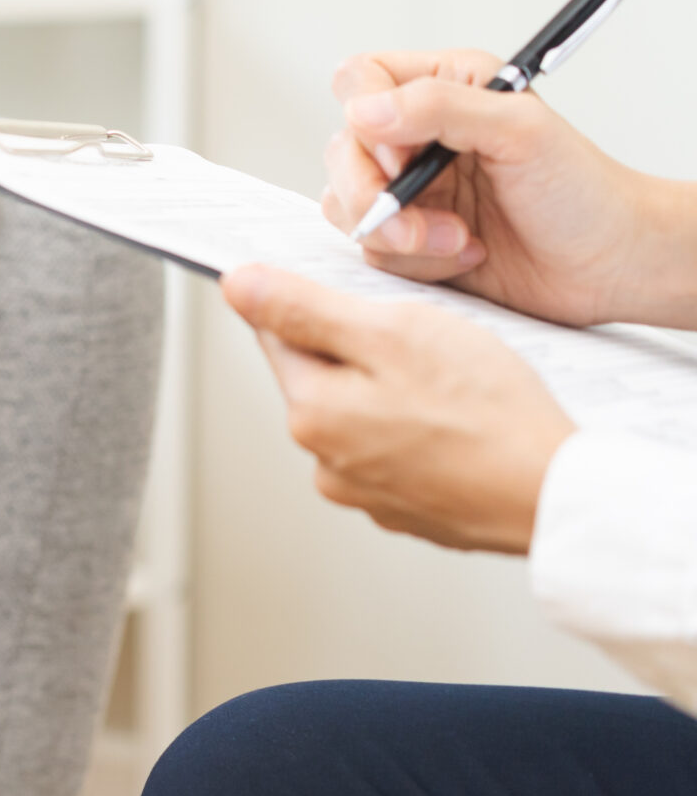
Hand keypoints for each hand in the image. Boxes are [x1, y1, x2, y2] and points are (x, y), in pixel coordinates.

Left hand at [222, 264, 574, 553]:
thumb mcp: (392, 333)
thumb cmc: (487, 411)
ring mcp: (368, 492)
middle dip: (364, 349)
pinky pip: (402, 450)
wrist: (558, 495)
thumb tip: (237, 286)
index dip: (314, 300)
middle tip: (425, 337)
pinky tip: (465, 420)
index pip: (280, 336)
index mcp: (311, 414)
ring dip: (396, 390)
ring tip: (454, 383)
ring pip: (366, 414)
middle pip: (324, 376)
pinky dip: (425, 430)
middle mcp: (325, 462)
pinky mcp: (410, 510)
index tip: (353, 291)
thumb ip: (305, 308)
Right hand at [322, 50, 693, 326]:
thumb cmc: (583, 191)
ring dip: (399, 235)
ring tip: (458, 240)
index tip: (404, 157)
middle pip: (340, 151)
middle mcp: (418, 136)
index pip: (360, 81)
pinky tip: (466, 254)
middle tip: (418, 224)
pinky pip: (372, 250)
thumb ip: (439, 108)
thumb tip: (363, 110)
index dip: (365, 119)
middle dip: (372, 196)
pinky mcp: (409, 239)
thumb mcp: (520, 131)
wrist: (609, 265)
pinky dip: (416, 262)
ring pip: (344, 205)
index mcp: (444, 88)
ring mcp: (411, 189)